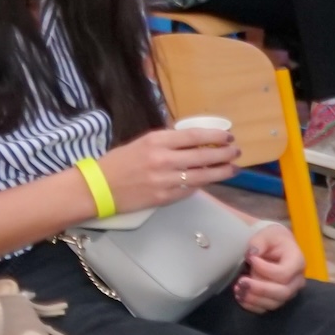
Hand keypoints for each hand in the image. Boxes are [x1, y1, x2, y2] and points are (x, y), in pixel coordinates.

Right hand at [104, 122, 238, 212]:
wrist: (99, 187)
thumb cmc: (119, 162)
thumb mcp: (142, 143)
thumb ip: (166, 142)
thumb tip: (193, 142)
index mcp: (156, 141)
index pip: (194, 137)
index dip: (215, 137)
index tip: (228, 137)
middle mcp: (163, 159)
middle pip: (203, 156)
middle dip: (223, 154)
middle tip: (236, 152)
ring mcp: (165, 180)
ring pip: (202, 175)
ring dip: (221, 172)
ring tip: (233, 168)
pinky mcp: (165, 198)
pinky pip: (190, 189)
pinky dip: (202, 184)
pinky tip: (210, 180)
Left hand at [233, 222, 307, 312]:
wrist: (276, 246)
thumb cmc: (273, 239)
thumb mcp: (266, 234)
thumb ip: (259, 242)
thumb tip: (251, 254)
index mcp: (297, 261)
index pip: (284, 273)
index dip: (265, 270)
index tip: (250, 259)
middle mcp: (297, 280)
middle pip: (282, 292)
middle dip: (259, 289)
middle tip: (241, 281)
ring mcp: (289, 291)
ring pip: (274, 303)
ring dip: (253, 299)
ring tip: (237, 289)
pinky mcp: (278, 299)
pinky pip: (267, 308)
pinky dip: (252, 305)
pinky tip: (239, 296)